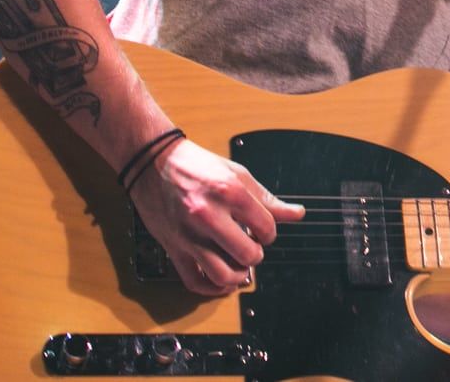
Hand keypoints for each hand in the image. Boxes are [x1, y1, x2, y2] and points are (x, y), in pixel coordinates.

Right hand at [127, 138, 304, 295]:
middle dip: (255, 254)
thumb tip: (296, 214)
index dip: (269, 233)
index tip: (262, 230)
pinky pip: (194, 280)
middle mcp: (208, 215)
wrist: (153, 163)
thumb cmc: (195, 166)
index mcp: (229, 193)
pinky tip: (222, 281)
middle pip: (247, 254)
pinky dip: (212, 288)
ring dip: (237, 275)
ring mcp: (189, 234)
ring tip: (240, 266)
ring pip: (222, 274)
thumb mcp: (237, 174)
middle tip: (251, 247)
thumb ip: (267, 199)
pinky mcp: (173, 247)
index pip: (266, 228)